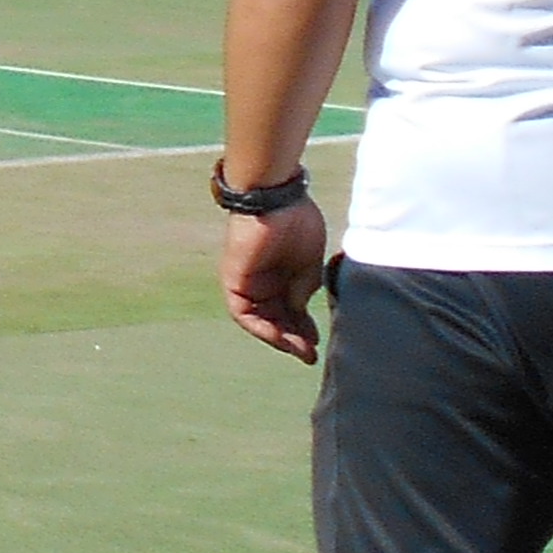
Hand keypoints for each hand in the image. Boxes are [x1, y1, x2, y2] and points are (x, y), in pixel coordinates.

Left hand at [220, 200, 331, 360]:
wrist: (276, 197)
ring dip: (279, 338)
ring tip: (300, 351)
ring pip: (260, 320)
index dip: (303, 329)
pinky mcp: (234, 280)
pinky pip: (243, 313)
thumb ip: (302, 290)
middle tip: (310, 355)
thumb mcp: (308, 264)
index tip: (318, 343)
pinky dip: (261, 327)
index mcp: (281, 275)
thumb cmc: (297, 221)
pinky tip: (281, 337)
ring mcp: (247, 282)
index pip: (290, 311)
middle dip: (293, 339)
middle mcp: (263, 282)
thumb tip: (298, 314)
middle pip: (276, 319)